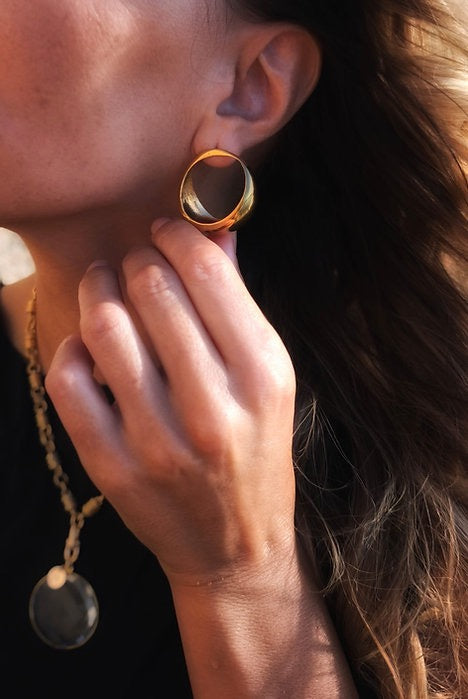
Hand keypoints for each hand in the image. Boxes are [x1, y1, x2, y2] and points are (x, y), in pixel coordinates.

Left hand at [46, 218, 297, 587]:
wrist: (234, 546)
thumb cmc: (256, 453)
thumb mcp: (269, 380)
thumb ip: (240, 305)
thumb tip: (216, 232)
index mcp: (262, 377)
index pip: (206, 274)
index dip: (177, 236)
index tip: (165, 231)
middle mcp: (213, 409)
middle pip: (152, 291)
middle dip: (137, 259)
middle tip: (135, 262)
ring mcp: (159, 443)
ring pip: (105, 327)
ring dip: (98, 291)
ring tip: (104, 287)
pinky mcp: (114, 468)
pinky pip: (70, 381)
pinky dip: (72, 347)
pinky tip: (88, 345)